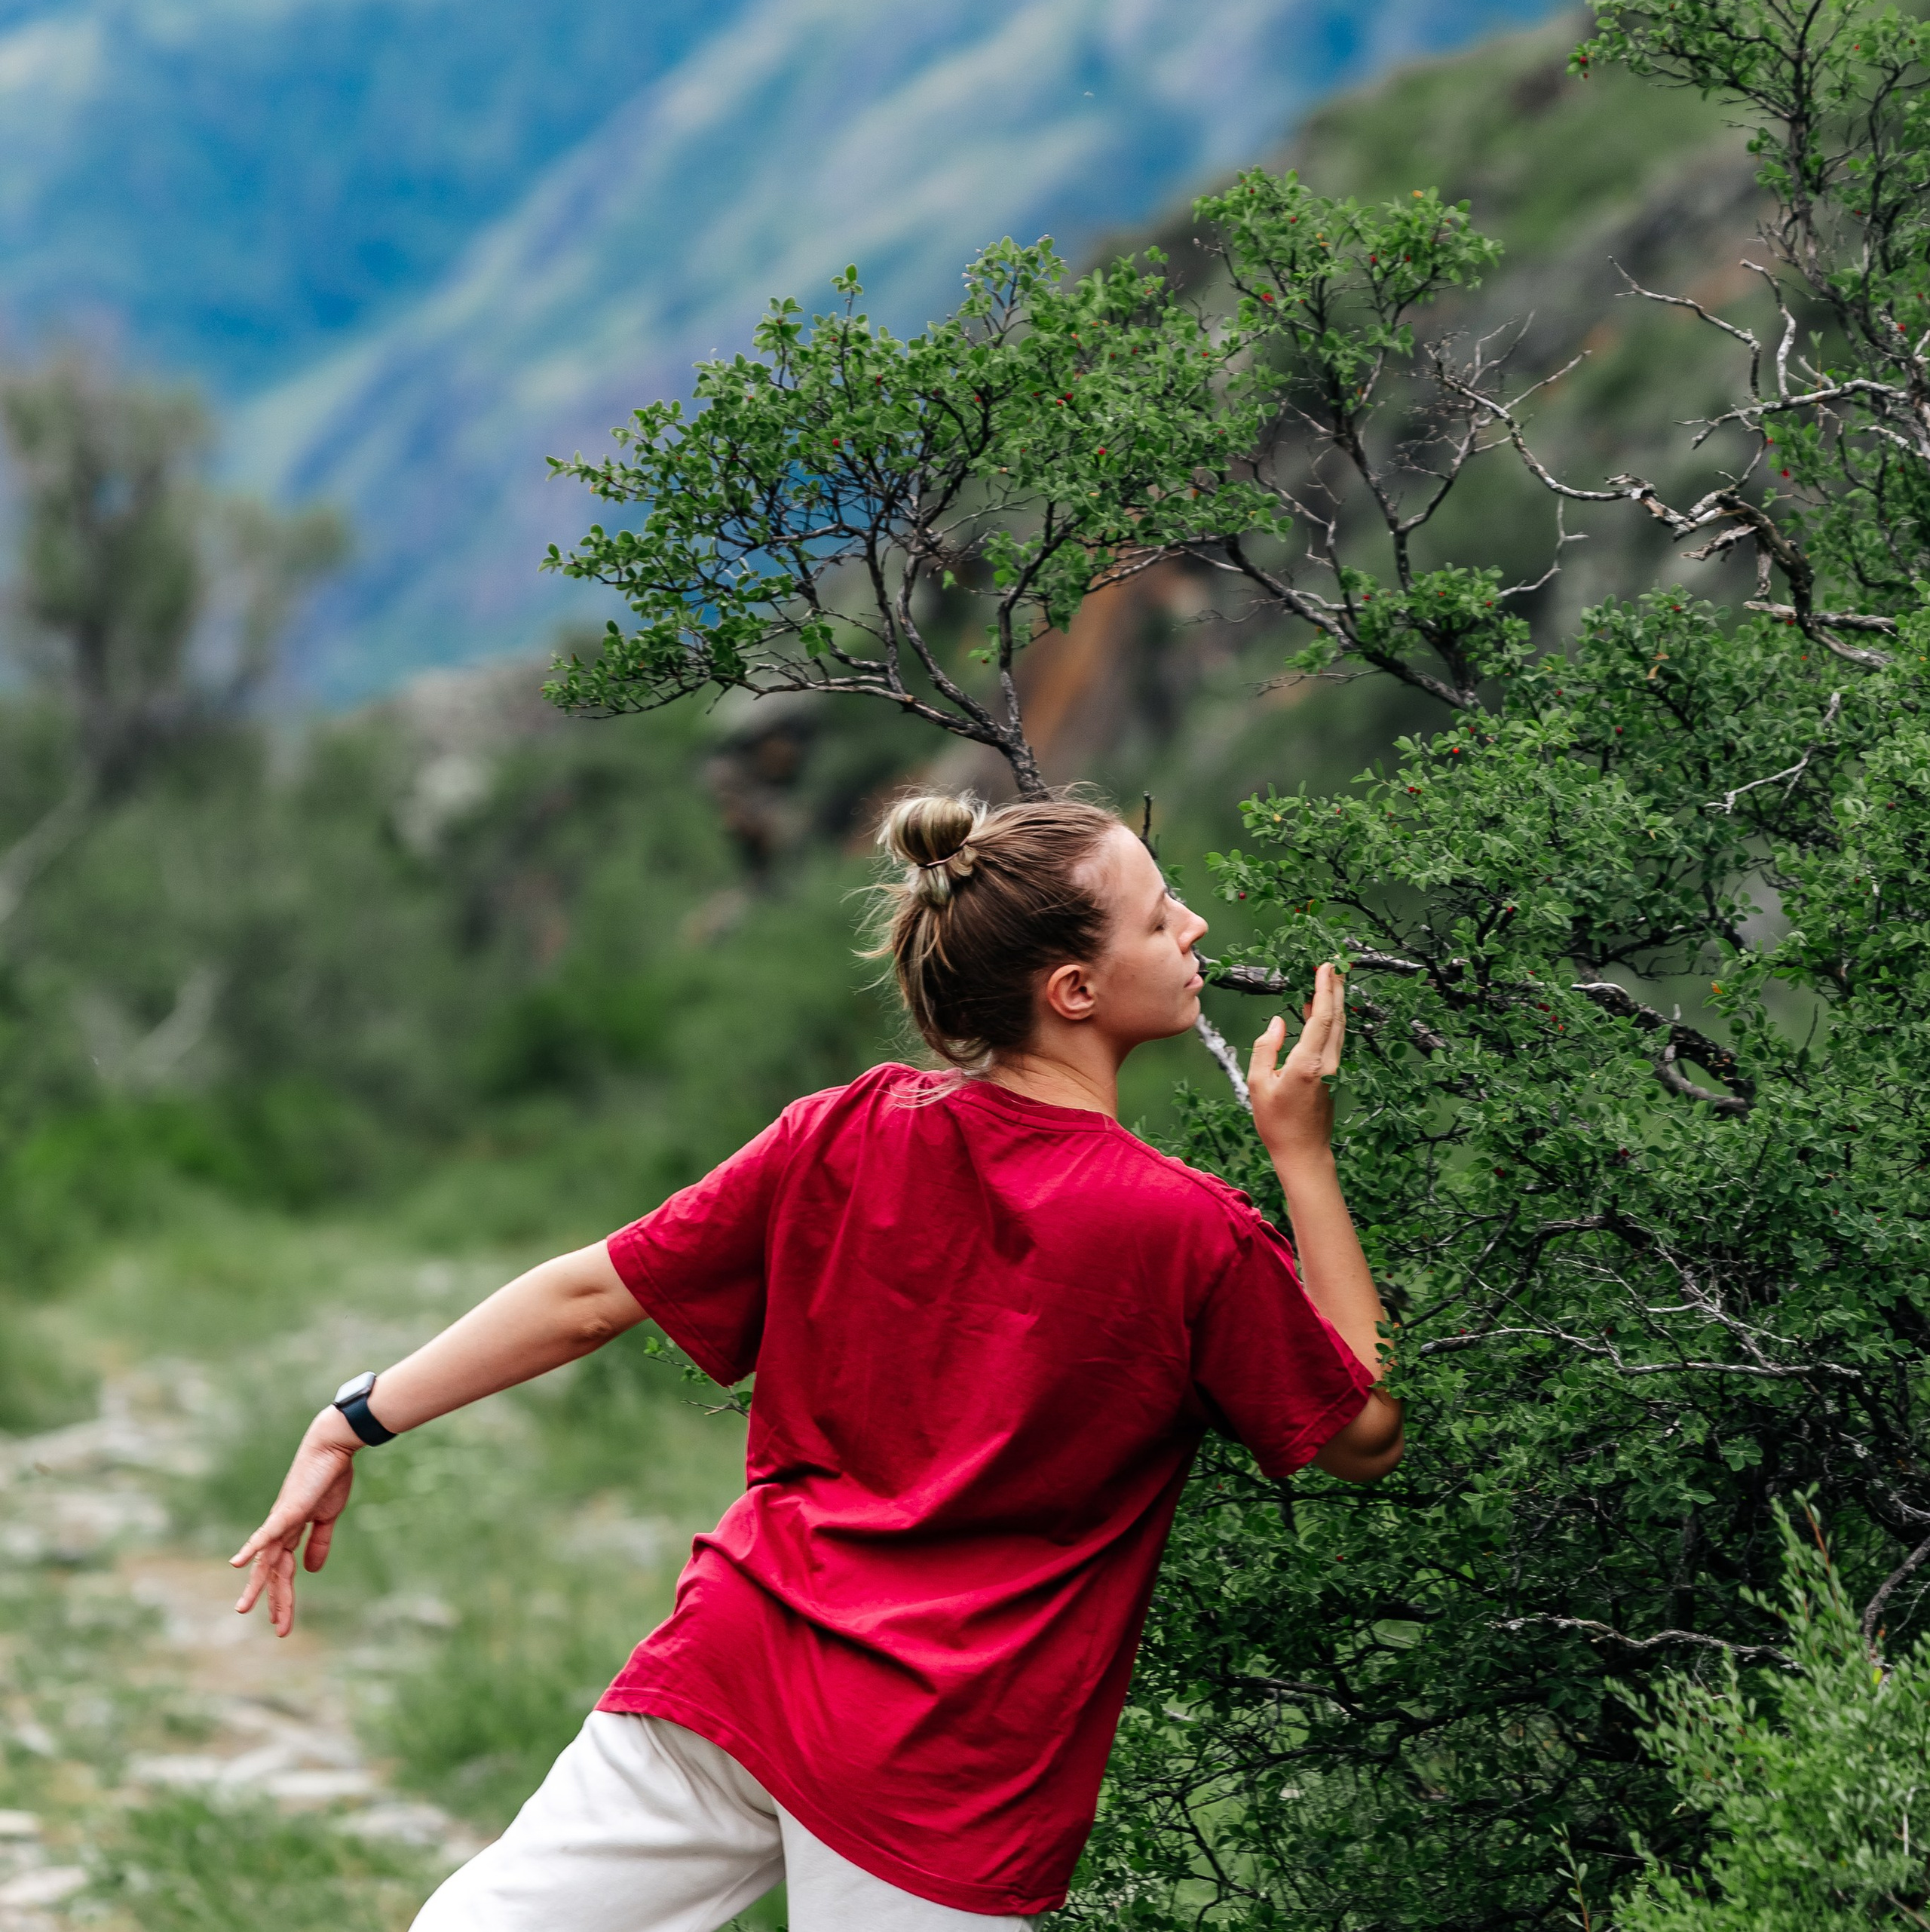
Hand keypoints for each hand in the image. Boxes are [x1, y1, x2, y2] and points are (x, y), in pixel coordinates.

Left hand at [230, 1408, 359, 1636]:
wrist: (332, 1447)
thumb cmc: (331, 1476)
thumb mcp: (329, 1516)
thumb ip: (320, 1542)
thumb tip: (312, 1571)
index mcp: (293, 1532)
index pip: (286, 1570)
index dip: (285, 1595)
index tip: (282, 1622)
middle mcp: (281, 1530)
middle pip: (276, 1572)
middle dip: (276, 1600)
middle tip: (278, 1630)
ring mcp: (280, 1521)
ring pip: (268, 1560)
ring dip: (258, 1585)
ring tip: (244, 1609)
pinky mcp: (286, 1511)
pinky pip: (266, 1533)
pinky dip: (252, 1548)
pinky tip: (238, 1563)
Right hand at [1248, 960, 1345, 1166]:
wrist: (1303, 1153)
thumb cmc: (1276, 1123)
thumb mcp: (1258, 1085)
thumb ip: (1265, 1049)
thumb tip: (1276, 1022)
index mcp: (1308, 1063)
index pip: (1322, 1017)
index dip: (1325, 990)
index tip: (1325, 968)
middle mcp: (1327, 1064)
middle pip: (1338, 1018)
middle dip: (1336, 989)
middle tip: (1333, 965)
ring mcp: (1335, 1070)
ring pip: (1339, 1028)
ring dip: (1335, 1003)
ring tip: (1329, 981)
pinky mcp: (1334, 1075)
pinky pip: (1334, 1040)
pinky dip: (1329, 1020)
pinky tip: (1320, 1012)